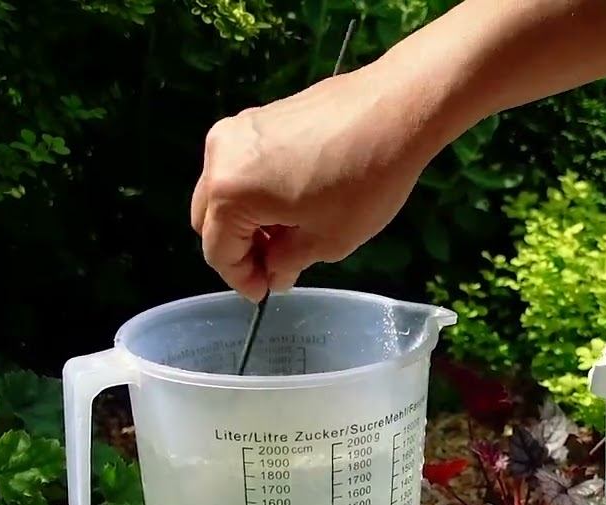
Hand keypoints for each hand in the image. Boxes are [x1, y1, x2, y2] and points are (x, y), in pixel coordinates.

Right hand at [189, 64, 439, 301]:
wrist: (395, 110)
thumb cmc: (363, 182)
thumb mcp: (327, 240)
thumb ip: (287, 262)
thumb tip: (274, 273)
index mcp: (228, 191)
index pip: (217, 251)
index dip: (241, 279)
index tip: (265, 292)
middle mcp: (220, 155)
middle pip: (210, 217)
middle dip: (238, 248)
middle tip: (275, 266)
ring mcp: (238, 129)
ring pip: (224, 190)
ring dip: (246, 219)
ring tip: (288, 236)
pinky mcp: (259, 115)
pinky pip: (242, 165)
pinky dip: (256, 191)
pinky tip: (293, 203)